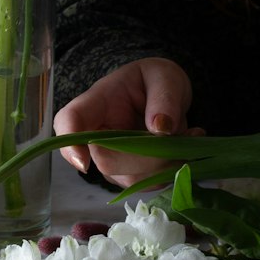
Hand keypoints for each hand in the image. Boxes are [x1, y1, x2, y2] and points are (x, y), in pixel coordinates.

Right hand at [52, 57, 198, 187]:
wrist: (165, 95)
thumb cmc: (156, 80)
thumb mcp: (164, 76)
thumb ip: (164, 97)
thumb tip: (161, 129)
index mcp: (97, 102)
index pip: (70, 122)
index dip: (70, 144)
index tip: (83, 162)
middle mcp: (97, 134)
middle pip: (106, 160)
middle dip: (146, 157)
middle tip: (178, 132)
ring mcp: (112, 159)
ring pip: (130, 178)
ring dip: (165, 164)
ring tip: (189, 133)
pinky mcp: (129, 175)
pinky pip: (149, 184)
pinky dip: (173, 169)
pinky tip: (185, 144)